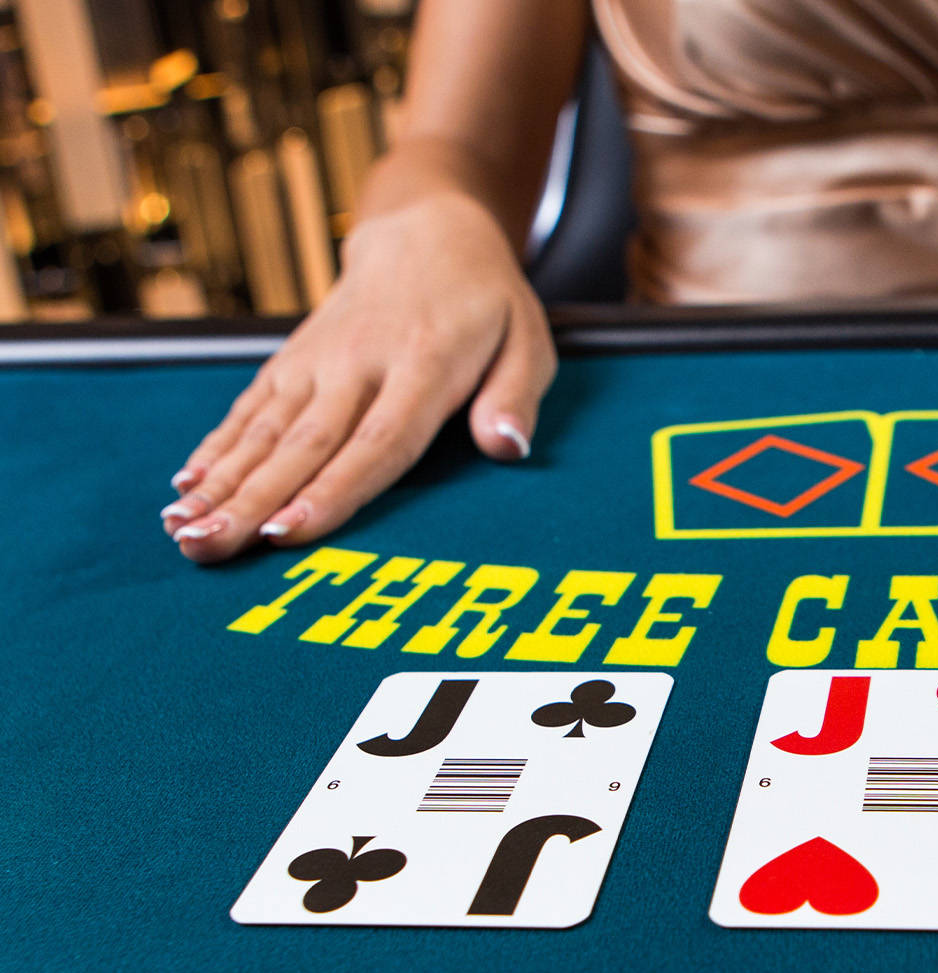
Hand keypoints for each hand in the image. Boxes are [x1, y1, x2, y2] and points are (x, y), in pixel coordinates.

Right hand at [162, 193, 554, 562]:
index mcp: (425, 365)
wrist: (427, 234)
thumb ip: (515, 398)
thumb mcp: (529, 343)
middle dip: (252, 500)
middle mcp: (361, 363)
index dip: (332, 491)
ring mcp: (319, 359)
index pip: (378, 441)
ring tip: (181, 529)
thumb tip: (507, 448)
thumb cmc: (486, 305)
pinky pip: (251, 406)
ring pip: (266, 429)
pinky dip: (217, 446)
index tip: (290, 532)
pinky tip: (185, 485)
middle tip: (209, 547)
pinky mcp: (293, 358)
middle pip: (305, 444)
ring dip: (221, 482)